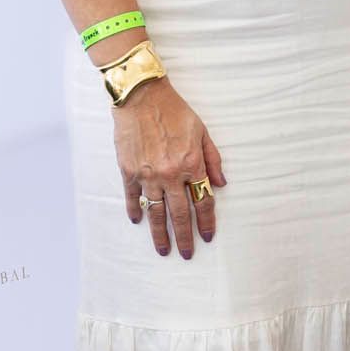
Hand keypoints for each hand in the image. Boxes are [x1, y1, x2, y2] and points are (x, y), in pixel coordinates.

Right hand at [112, 78, 224, 258]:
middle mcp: (170, 174)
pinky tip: (138, 222)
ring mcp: (147, 174)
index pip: (202, 201)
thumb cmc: (174, 110)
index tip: (207, 237)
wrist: (141, 96)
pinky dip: (135, 211)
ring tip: (163, 249)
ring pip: (155, 212)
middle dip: (184, 237)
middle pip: (180, 213)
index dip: (206, 222)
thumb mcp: (202, 131)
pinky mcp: (128, 170)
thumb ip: (212, 159)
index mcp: (191, 164)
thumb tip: (221, 185)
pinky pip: (132, 197)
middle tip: (186, 253)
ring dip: (159, 233)